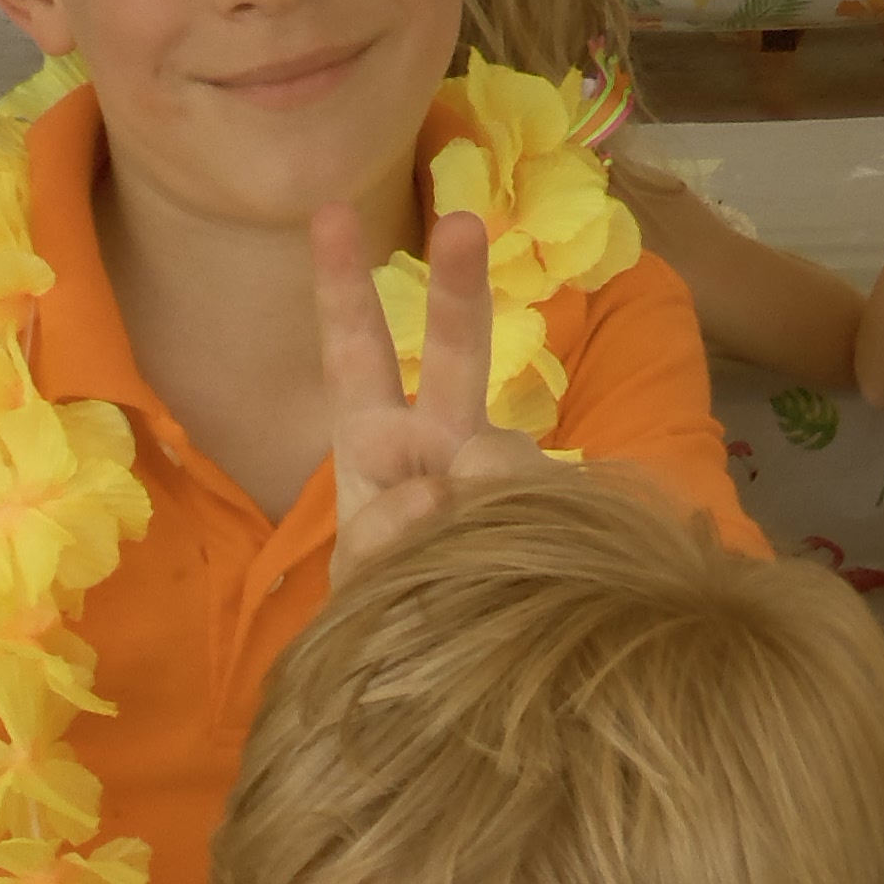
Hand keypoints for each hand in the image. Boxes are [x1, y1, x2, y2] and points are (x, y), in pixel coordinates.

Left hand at [314, 200, 547, 583]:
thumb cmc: (395, 611)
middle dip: (458, 288)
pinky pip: (530, 509)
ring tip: (461, 558)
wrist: (455, 674)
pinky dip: (514, 543)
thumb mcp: (364, 573)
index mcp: (378, 441)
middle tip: (461, 222)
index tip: (330, 210)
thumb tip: (447, 483)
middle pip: (456, 351)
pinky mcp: (553, 507)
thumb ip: (384, 529)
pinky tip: (512, 574)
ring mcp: (502, 472)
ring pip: (497, 456)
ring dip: (474, 503)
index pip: (356, 353)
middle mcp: (443, 440)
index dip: (343, 285)